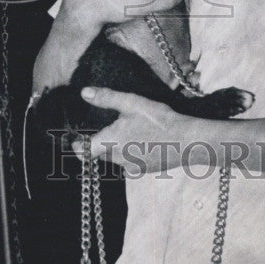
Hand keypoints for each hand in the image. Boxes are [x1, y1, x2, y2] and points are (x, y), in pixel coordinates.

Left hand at [72, 87, 196, 173]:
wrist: (186, 141)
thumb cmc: (158, 120)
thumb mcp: (131, 103)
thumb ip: (106, 98)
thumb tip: (84, 93)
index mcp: (109, 143)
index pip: (82, 152)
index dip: (78, 145)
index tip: (78, 137)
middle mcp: (116, 160)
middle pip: (99, 153)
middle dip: (101, 142)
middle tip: (111, 126)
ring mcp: (130, 167)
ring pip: (114, 157)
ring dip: (117, 147)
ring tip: (132, 131)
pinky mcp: (143, 170)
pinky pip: (128, 162)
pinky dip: (130, 152)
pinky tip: (144, 140)